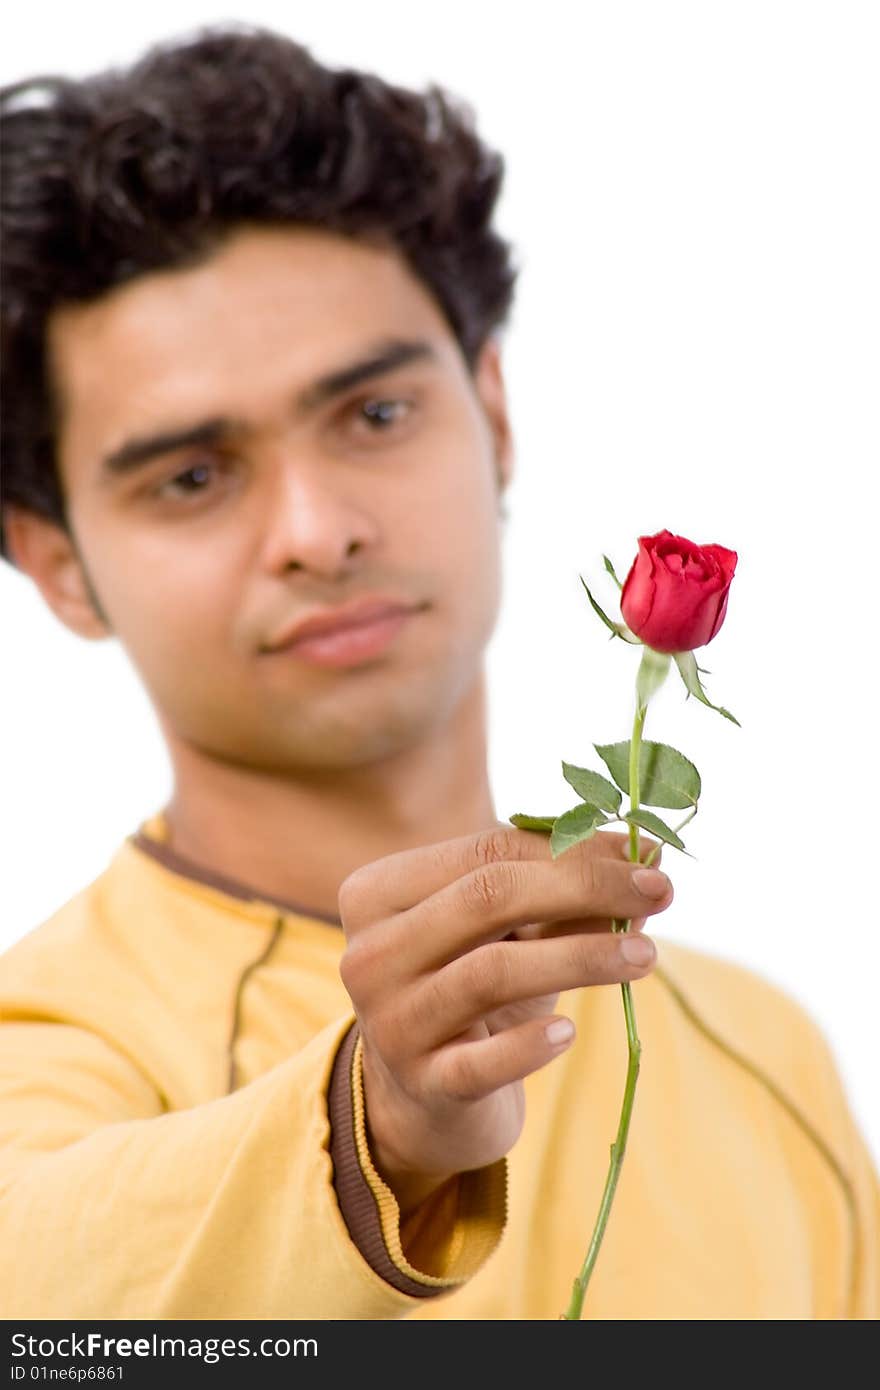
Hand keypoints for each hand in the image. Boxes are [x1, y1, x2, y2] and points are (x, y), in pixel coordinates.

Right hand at [337, 824, 671, 1214]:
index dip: (572, 849)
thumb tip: (649, 851)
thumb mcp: (512, 935)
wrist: (425, 1100)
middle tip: (658, 892)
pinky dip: (530, 1045)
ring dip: (580, 957)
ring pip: (491, 971)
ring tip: (646, 956)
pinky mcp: (422, 1085)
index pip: (486, 852)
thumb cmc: (474, 992)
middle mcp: (371, 952)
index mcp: (379, 892)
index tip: (647, 858)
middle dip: (583, 888)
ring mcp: (391, 1022)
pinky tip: (571, 1034)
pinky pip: (482, 1062)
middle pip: (487, 899)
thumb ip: (566, 890)